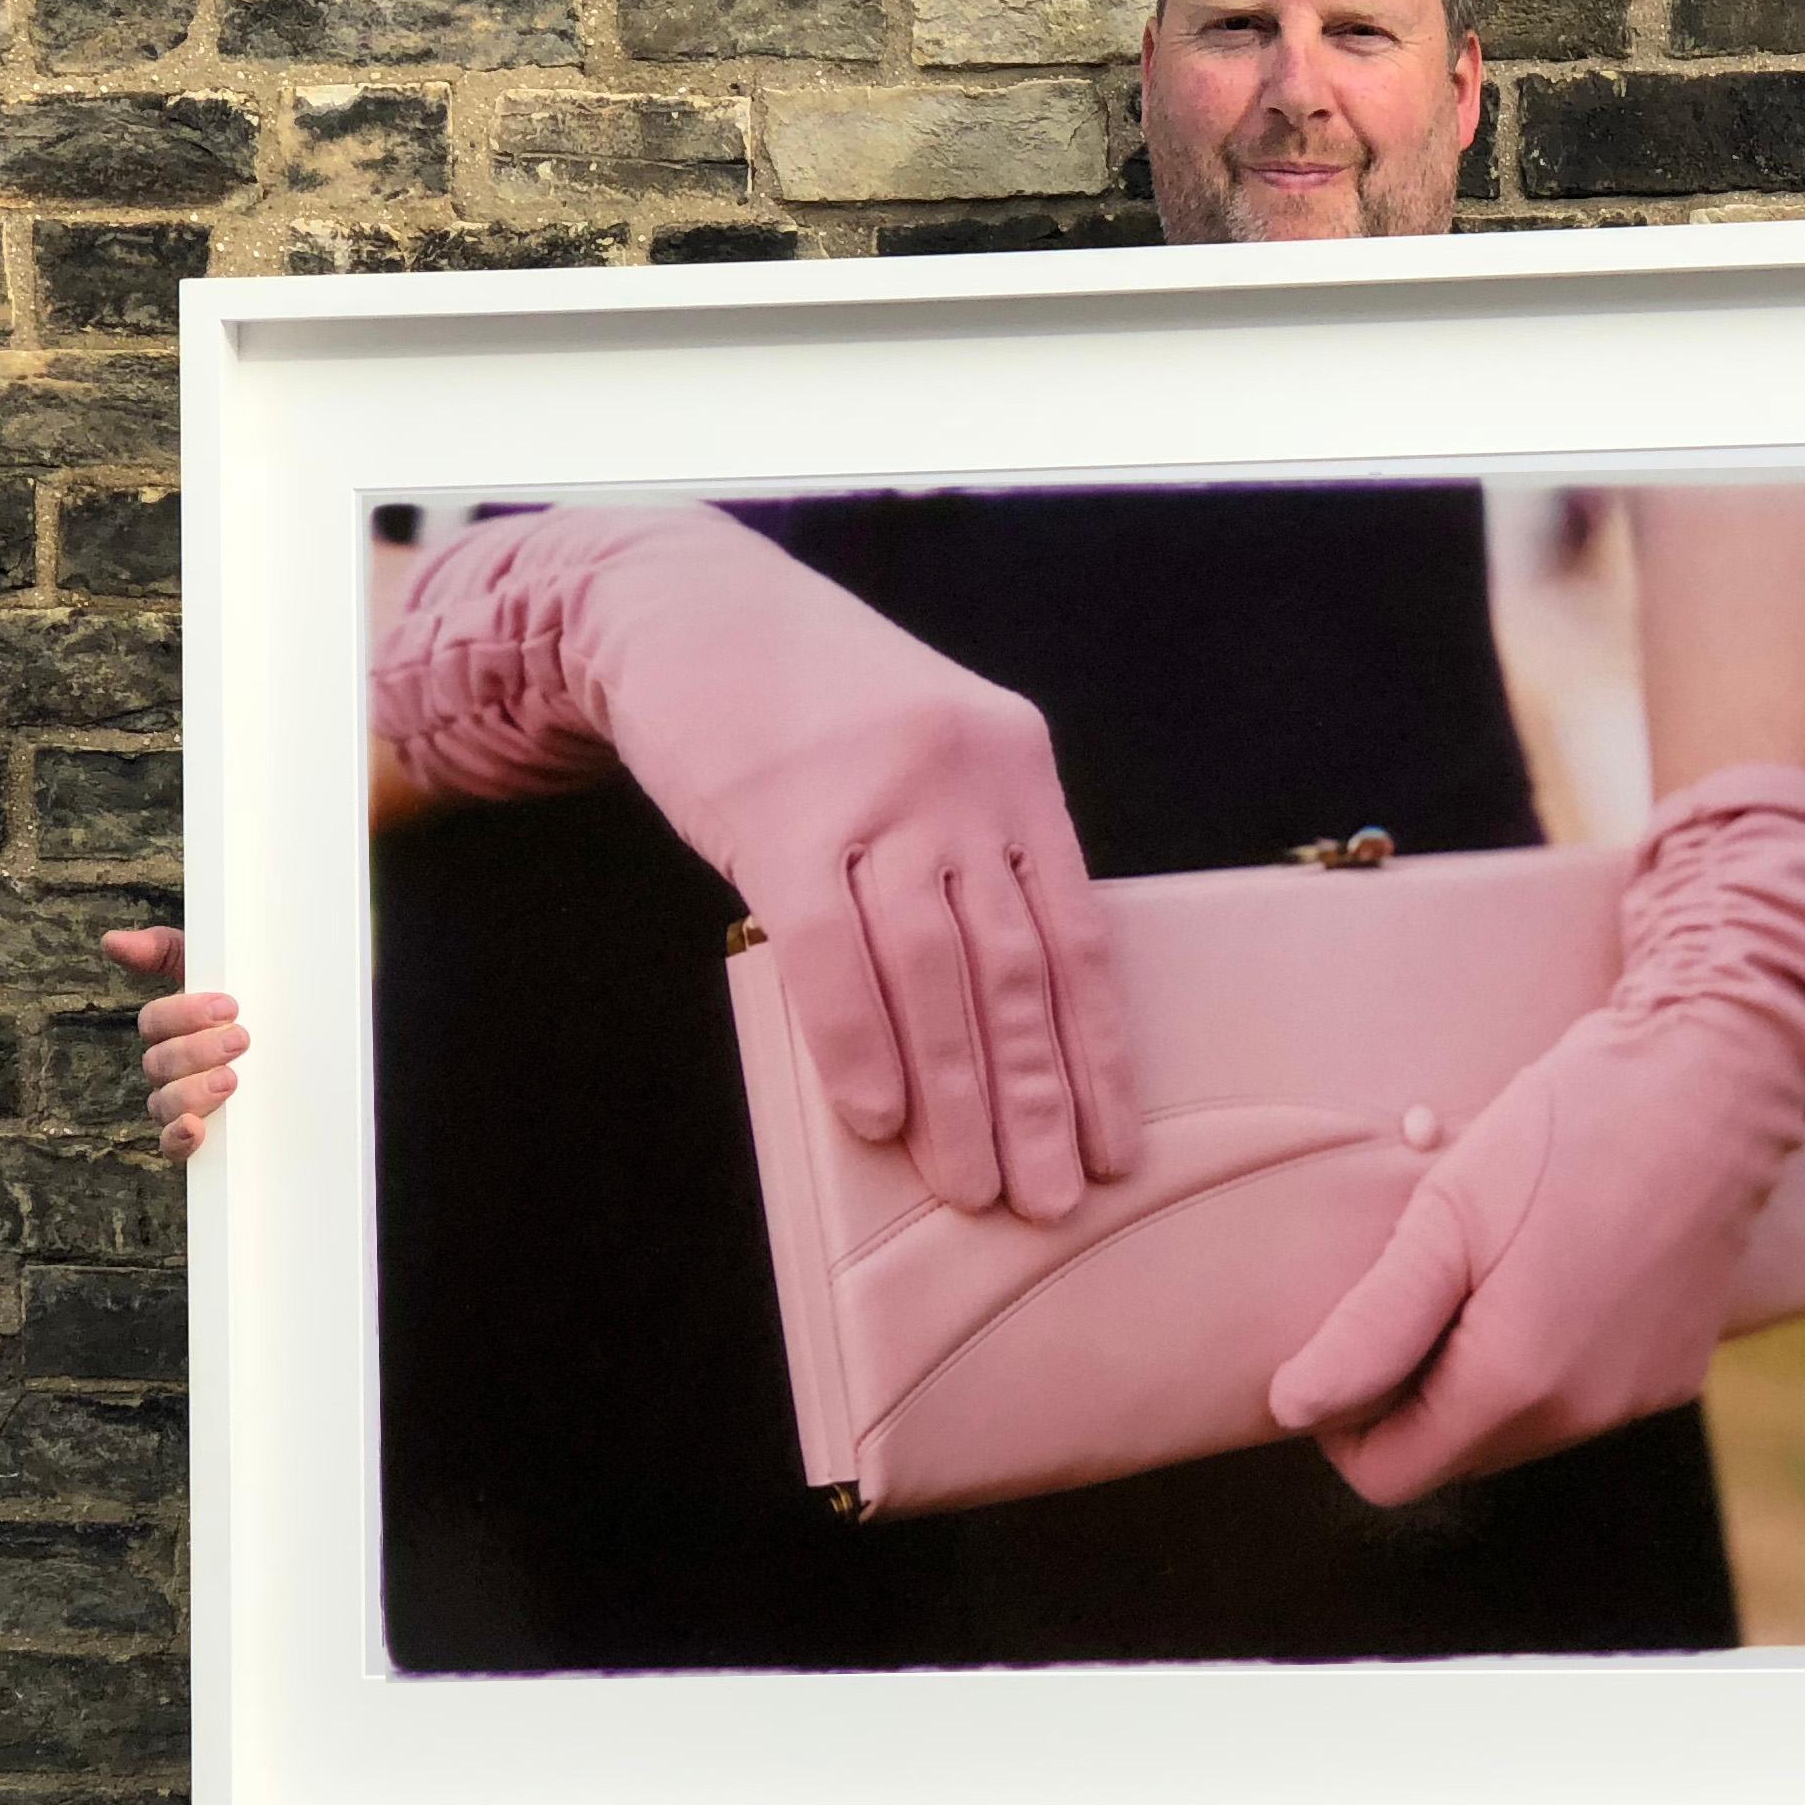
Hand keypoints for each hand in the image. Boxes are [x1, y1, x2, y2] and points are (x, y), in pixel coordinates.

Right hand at [102, 926, 244, 1163]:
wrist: (309, 1051)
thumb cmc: (252, 1005)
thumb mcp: (220, 969)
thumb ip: (167, 951)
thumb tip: (113, 942)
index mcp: (171, 1030)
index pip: (154, 1022)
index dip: (183, 1013)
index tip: (229, 1006)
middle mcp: (168, 1069)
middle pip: (159, 1063)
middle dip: (198, 1049)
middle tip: (241, 1039)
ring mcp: (181, 1105)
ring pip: (163, 1103)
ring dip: (193, 1090)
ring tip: (231, 1079)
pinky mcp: (199, 1139)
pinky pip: (172, 1147)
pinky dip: (179, 1139)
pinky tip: (195, 1129)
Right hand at [371, 508, 1137, 1223]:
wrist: (687, 604)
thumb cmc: (814, 702)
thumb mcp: (931, 752)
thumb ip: (974, 857)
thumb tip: (1005, 1014)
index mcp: (1018, 768)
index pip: (1078, 935)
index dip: (1099, 1051)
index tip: (1117, 1146)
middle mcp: (962, 781)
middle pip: (1015, 969)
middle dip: (1039, 1099)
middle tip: (1053, 1201)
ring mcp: (874, 796)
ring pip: (934, 973)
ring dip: (958, 1094)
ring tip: (974, 1189)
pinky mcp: (780, 819)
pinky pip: (829, 952)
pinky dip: (858, 1042)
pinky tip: (877, 1119)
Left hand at [1269, 765, 1804, 1505]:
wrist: (1715, 1075)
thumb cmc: (1569, 1128)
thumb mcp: (1449, 1213)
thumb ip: (1372, 1326)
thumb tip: (1293, 1409)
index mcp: (1516, 1383)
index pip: (1389, 1472)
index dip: (1340, 1418)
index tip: (1337, 1338)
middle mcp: (1584, 1416)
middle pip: (1450, 1453)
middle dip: (1407, 1391)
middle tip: (1407, 1283)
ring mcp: (1638, 1398)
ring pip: (1514, 1427)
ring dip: (1473, 1371)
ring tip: (1481, 1265)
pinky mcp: (1674, 1371)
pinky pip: (1577, 1397)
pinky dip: (1541, 1354)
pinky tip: (1548, 1265)